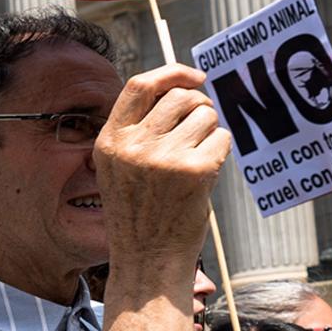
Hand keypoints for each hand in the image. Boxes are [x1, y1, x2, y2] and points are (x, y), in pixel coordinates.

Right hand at [96, 65, 230, 261]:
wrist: (148, 257)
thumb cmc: (139, 211)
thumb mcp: (119, 167)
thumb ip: (139, 129)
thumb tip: (181, 89)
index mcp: (110, 141)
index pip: (140, 85)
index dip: (172, 73)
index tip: (195, 77)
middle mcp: (133, 146)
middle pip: (180, 97)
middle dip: (199, 105)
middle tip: (201, 126)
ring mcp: (163, 158)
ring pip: (205, 115)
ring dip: (210, 130)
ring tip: (196, 157)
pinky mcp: (194, 171)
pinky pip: (221, 138)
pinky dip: (220, 150)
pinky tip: (204, 173)